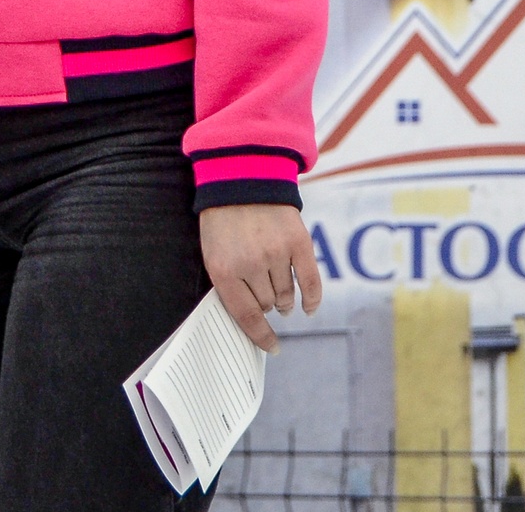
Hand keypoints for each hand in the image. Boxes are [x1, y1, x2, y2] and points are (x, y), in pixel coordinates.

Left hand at [200, 203, 323, 351]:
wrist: (242, 177)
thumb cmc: (222, 219)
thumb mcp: (212, 251)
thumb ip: (228, 282)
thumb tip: (250, 317)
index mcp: (224, 269)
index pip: (245, 315)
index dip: (259, 335)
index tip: (270, 347)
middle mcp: (251, 265)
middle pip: (266, 304)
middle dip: (265, 303)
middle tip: (262, 293)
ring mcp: (277, 254)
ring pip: (287, 295)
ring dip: (284, 299)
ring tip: (279, 292)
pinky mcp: (299, 243)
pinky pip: (310, 282)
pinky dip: (312, 298)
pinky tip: (309, 307)